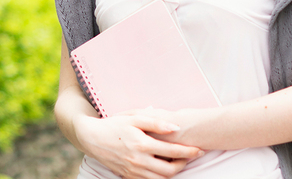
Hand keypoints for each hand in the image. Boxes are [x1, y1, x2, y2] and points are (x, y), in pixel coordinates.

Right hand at [74, 113, 204, 178]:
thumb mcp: (134, 118)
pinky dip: (161, 177)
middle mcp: (138, 161)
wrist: (92, 138)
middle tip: (193, 155)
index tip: (199, 149)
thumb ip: (156, 122)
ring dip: (174, 172)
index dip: (188, 151)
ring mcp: (133, 171)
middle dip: (185, 164)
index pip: (172, 151)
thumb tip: (176, 127)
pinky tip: (165, 167)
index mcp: (141, 144)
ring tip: (181, 161)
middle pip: (170, 170)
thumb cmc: (114, 124)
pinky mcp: (128, 177)